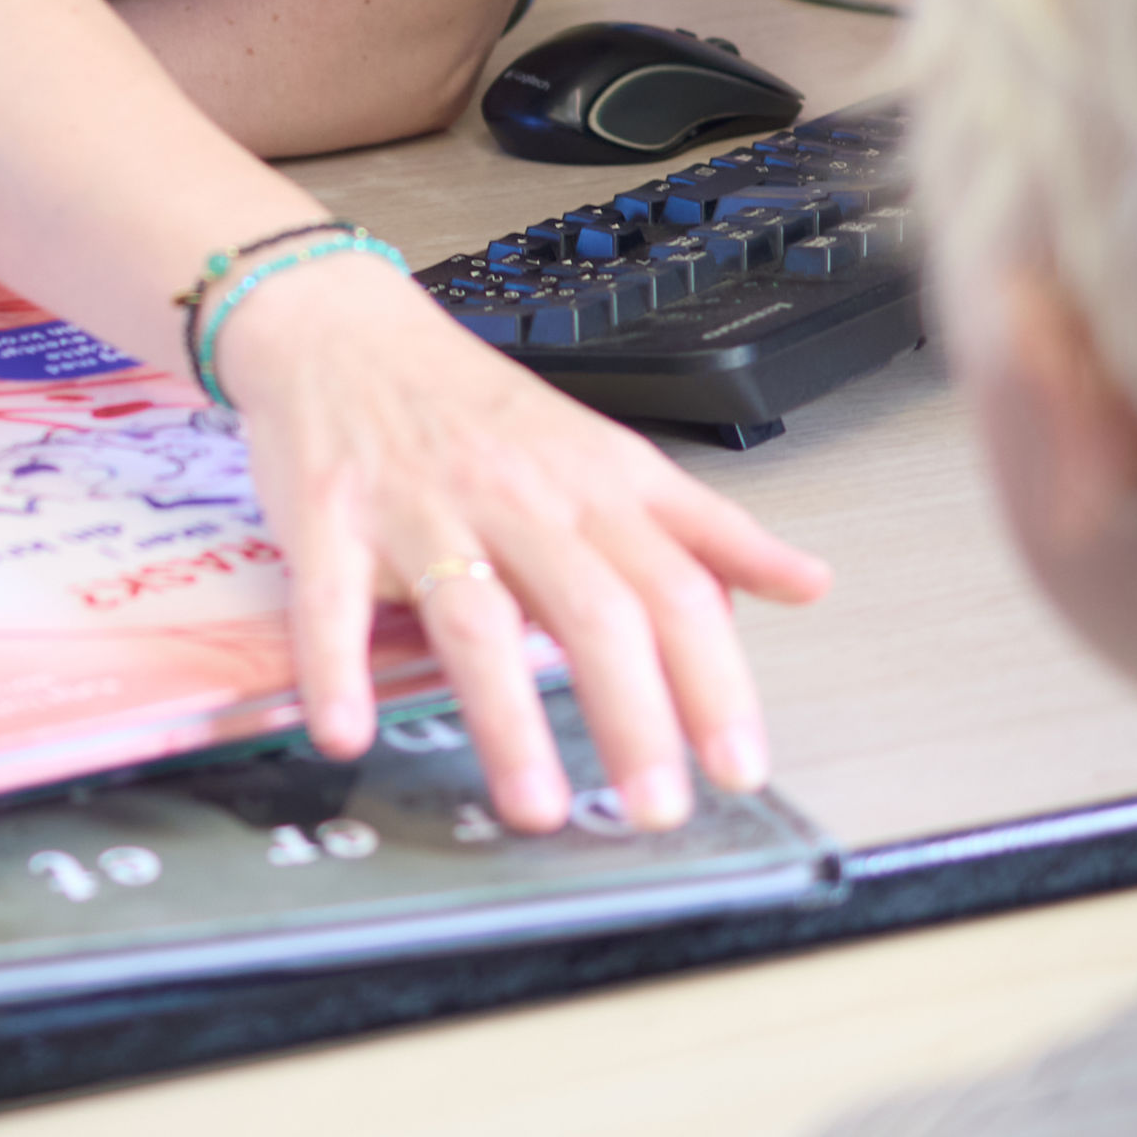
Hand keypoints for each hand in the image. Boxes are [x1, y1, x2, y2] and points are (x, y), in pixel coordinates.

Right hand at [217, 249, 829, 833]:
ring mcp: (421, 508)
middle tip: (656, 806)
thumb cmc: (478, 409)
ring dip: (507, 716)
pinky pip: (331, 600)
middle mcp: (516, 497)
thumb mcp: (610, 455)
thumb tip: (806, 583)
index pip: (675, 587)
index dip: (714, 679)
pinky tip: (350, 731)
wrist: (347, 330)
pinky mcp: (329, 517)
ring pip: (475, 615)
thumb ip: (707, 530)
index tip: (738, 764)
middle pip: (591, 609)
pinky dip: (338, 668)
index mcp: (592, 486)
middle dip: (633, 715)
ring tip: (536, 803)